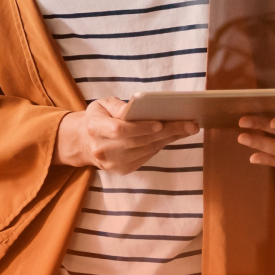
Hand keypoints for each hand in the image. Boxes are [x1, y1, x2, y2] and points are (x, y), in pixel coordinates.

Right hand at [54, 97, 197, 173]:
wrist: (84, 142)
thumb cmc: (98, 118)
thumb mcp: (101, 104)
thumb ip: (117, 105)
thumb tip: (139, 106)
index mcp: (95, 127)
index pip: (120, 130)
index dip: (141, 127)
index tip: (160, 123)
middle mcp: (102, 148)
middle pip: (138, 141)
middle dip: (167, 132)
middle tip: (190, 124)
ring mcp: (112, 163)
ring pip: (146, 150)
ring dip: (169, 139)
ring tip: (188, 128)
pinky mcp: (122, 170)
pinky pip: (146, 157)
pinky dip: (161, 145)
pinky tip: (174, 136)